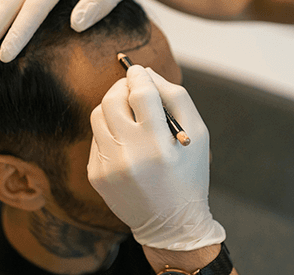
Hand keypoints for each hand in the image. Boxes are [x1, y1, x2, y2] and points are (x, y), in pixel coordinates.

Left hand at [87, 66, 225, 250]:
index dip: (138, 75)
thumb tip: (147, 73)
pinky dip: (109, 130)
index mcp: (158, 145)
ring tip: (128, 111)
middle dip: (121, 87)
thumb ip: (176, 97)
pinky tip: (125, 139)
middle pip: (112, 100)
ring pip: (98, 115)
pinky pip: (96, 137)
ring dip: (112, 105)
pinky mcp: (96, 175)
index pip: (140, 93)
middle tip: (131, 86)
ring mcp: (108, 166)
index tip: (138, 70)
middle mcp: (129, 155)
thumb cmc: (189, 175)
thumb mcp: (198, 134)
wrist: (170, 224)